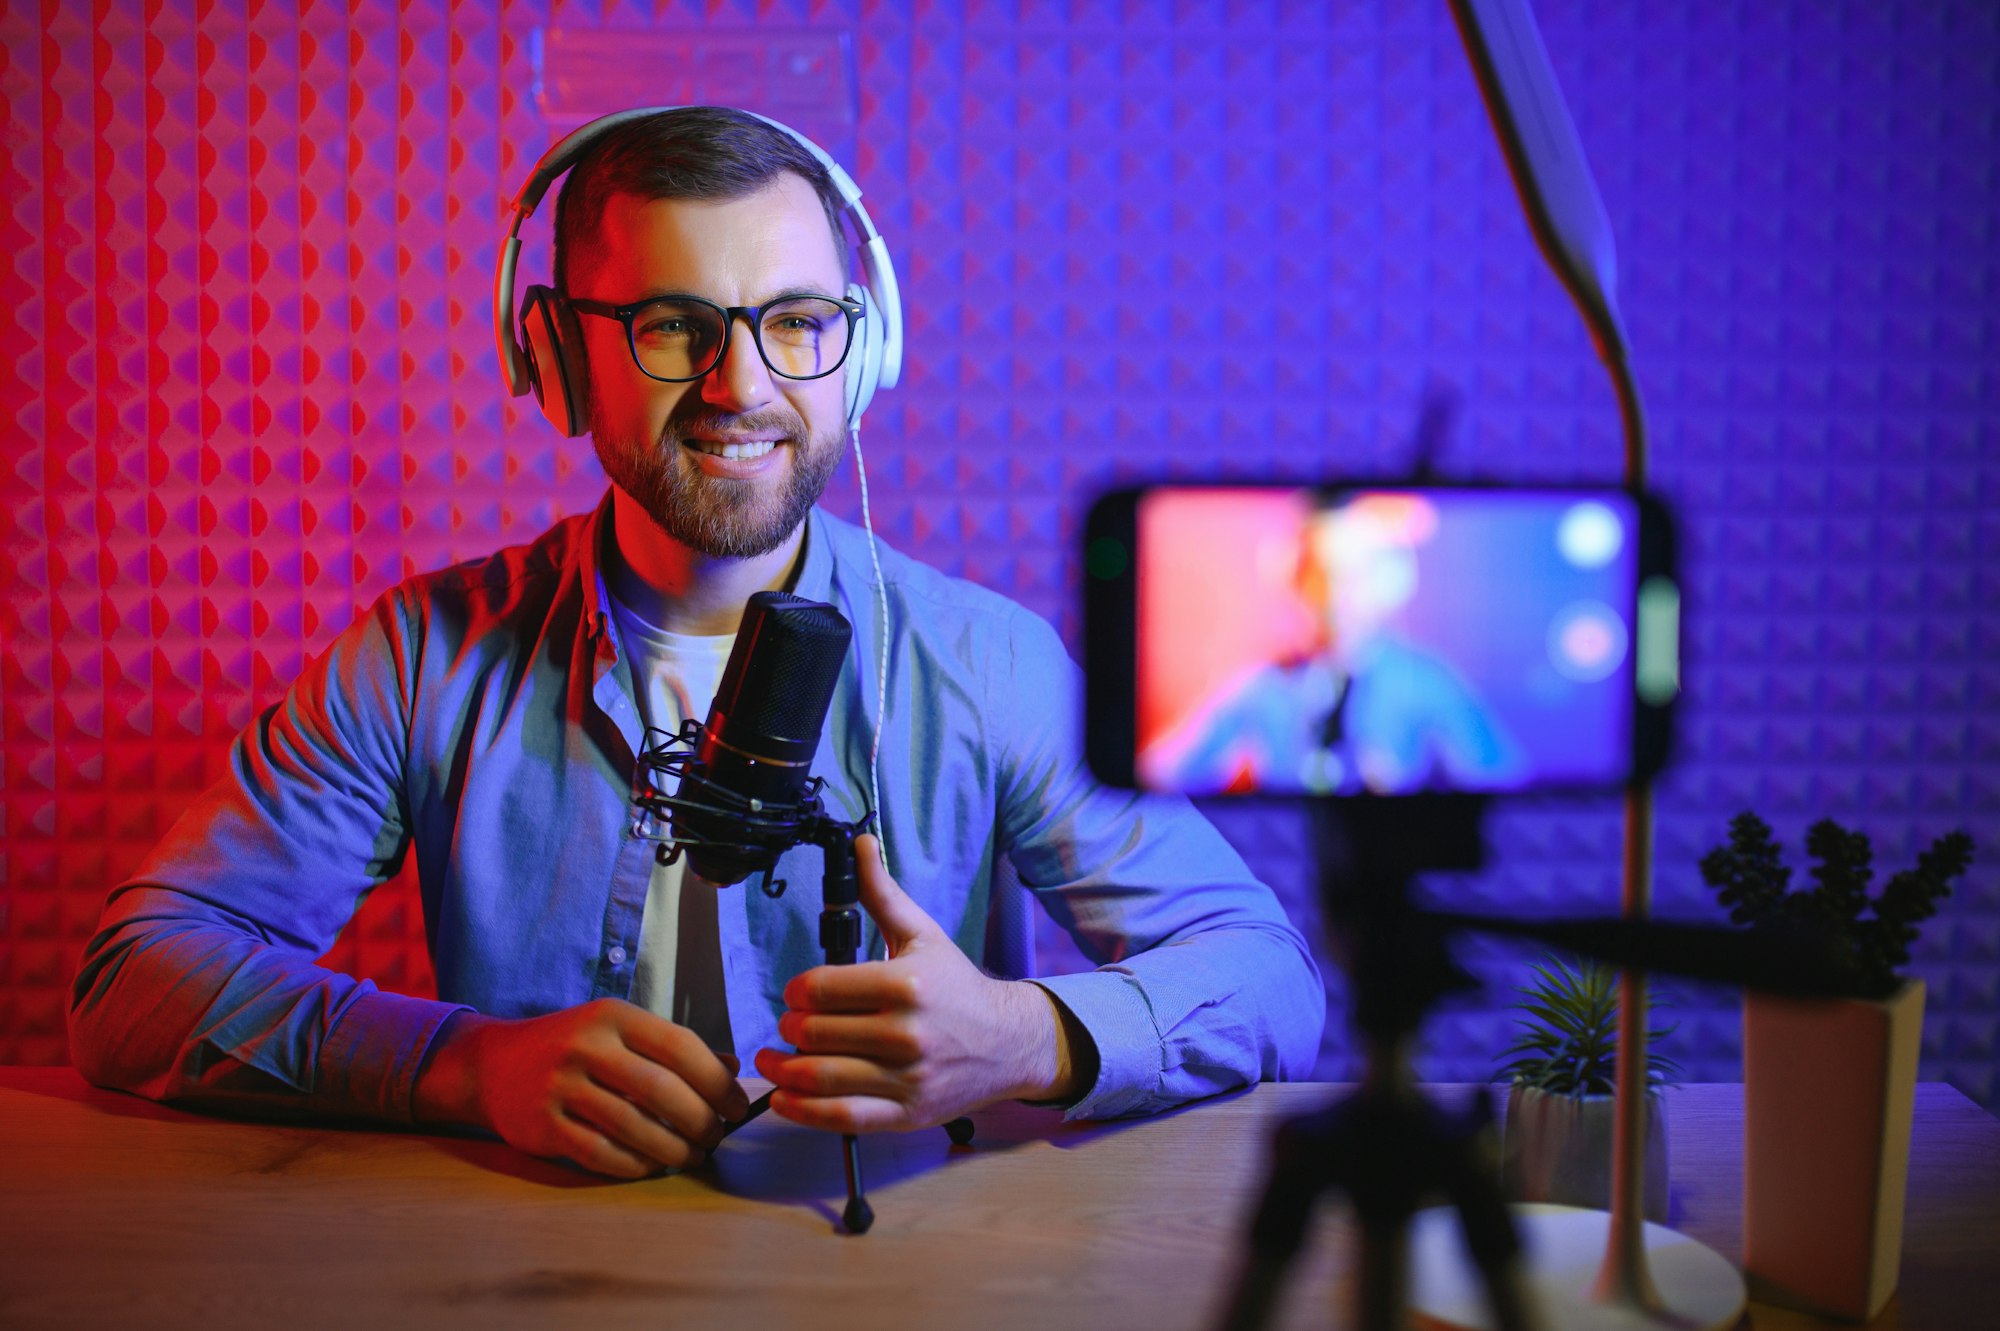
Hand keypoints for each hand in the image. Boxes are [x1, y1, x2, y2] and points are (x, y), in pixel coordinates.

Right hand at [414, 997, 749, 1177]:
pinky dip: (635, 1165)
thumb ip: (673, 1049)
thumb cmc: (572, 1047)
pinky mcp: (542, 1125)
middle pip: (661, 1090)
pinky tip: (652, 1166)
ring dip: (673, 1149)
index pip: (680, 1046)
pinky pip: (601, 1153)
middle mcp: (586, 1046)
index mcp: (613, 1017)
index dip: (716, 1081)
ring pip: (633, 1126)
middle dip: (700, 1120)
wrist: (491, 1064)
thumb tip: (732, 1069)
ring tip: (692, 1156)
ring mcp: (560, 1086)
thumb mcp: (619, 1033)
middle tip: (716, 1138)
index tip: (737, 1107)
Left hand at [755, 833, 1081, 1132]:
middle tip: (789, 1025)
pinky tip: (783, 1098)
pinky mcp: (905, 1113)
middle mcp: (905, 1033)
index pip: (821, 989)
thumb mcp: (922, 935)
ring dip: (783, 1069)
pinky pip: (839, 1117)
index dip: (797, 991)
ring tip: (774, 1060)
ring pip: (820, 1076)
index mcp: (905, 984)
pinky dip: (801, 1111)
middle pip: (814, 1032)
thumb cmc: (956, 987)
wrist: (1008, 1042)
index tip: (798, 993)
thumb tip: (860, 843)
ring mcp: (905, 1078)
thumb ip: (883, 894)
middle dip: (790, 1028)